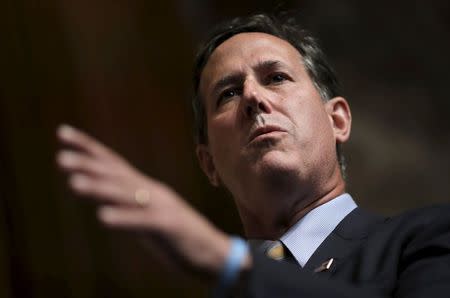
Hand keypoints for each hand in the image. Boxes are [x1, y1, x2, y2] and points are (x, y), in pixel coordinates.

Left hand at [56, 124, 237, 281]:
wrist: (213, 252)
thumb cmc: (177, 234)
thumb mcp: (146, 213)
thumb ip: (125, 201)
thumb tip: (98, 192)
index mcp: (145, 188)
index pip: (113, 163)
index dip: (88, 147)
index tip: (63, 133)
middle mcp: (151, 192)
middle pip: (117, 175)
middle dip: (88, 165)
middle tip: (61, 158)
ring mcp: (161, 207)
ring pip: (127, 195)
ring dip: (100, 188)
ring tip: (74, 183)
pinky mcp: (170, 226)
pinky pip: (144, 222)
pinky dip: (124, 218)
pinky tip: (103, 217)